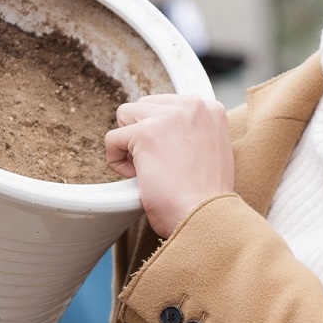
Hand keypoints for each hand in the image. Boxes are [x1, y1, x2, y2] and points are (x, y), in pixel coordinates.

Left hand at [105, 95, 234, 237]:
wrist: (205, 217)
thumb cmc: (205, 197)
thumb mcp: (210, 150)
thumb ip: (190, 131)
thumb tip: (164, 130)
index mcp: (211, 108)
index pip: (166, 105)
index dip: (162, 134)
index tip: (174, 159)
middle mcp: (193, 106)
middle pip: (143, 106)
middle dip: (143, 135)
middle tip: (162, 165)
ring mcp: (169, 117)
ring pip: (125, 116)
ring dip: (130, 145)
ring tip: (150, 170)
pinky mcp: (146, 133)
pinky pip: (112, 139)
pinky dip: (117, 162)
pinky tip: (139, 178)